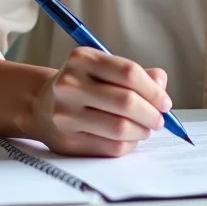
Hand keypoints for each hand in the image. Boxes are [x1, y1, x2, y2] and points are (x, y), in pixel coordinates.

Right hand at [30, 47, 170, 156]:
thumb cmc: (84, 85)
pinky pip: (110, 147)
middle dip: (151, 114)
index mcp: (81, 59)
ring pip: (120, 128)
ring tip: (146, 129)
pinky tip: (130, 138)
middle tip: (160, 120)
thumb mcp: (104, 69)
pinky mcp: (67, 141)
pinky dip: (129, 144)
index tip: (165, 102)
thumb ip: (136, 74)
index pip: (128, 72)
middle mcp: (69, 84)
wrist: (42, 105)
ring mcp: (65, 114)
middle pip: (126, 102)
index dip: (153, 90)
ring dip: (142, 131)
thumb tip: (161, 84)